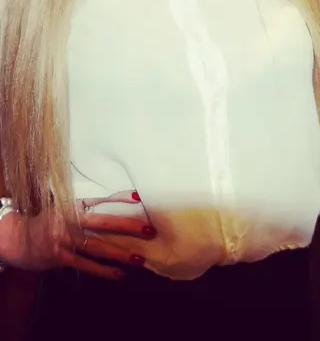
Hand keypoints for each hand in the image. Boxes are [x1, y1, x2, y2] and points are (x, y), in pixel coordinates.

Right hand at [0, 191, 156, 279]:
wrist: (16, 237)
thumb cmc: (46, 219)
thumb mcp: (63, 205)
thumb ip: (84, 204)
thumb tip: (114, 201)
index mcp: (72, 204)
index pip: (100, 199)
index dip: (119, 198)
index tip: (138, 198)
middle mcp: (70, 220)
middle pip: (103, 222)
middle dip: (127, 226)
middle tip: (149, 229)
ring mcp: (65, 240)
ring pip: (97, 247)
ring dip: (120, 253)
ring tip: (140, 258)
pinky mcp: (61, 257)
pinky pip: (86, 265)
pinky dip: (103, 270)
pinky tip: (120, 274)